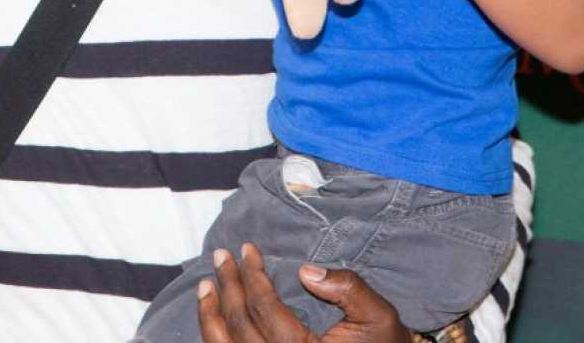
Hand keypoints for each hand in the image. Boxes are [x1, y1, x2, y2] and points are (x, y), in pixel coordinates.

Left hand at [196, 244, 406, 342]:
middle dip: (227, 287)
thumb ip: (347, 288)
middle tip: (220, 256)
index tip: (246, 250)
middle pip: (240, 327)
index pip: (266, 311)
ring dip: (210, 317)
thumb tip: (305, 271)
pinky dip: (216, 340)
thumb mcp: (377, 315)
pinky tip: (211, 320)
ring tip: (205, 287)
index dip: (252, 276)